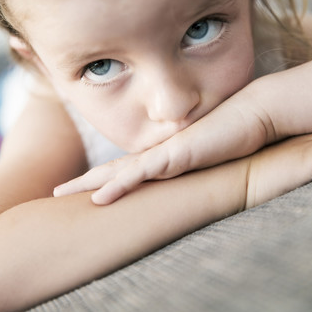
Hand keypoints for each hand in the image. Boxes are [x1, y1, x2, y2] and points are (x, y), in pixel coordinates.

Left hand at [53, 88, 270, 204]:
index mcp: (164, 155)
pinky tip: (98, 198)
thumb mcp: (209, 156)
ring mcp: (164, 154)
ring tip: (62, 193)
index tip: (84, 188)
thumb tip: (191, 173)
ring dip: (88, 183)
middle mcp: (158, 153)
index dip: (103, 178)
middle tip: (59, 191)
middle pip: (113, 169)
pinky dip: (119, 186)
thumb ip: (195, 165)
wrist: (253, 114)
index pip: (126, 168)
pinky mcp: (176, 156)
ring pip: (118, 171)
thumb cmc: (234, 134)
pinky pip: (141, 173)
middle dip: (84, 181)